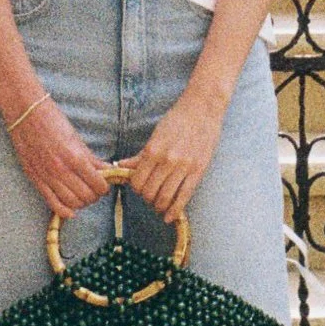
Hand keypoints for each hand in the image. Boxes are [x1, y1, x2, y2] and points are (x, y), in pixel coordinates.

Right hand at [6, 94, 109, 220]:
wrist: (25, 114)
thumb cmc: (52, 121)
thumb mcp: (76, 139)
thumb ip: (92, 159)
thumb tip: (108, 170)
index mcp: (75, 158)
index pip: (98, 185)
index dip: (105, 186)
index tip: (105, 183)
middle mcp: (61, 171)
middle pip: (87, 196)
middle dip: (95, 195)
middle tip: (95, 188)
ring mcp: (47, 177)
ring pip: (72, 203)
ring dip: (82, 202)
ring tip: (84, 194)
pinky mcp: (35, 179)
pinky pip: (53, 204)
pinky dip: (65, 211)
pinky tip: (72, 209)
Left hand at [123, 88, 226, 221]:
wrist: (203, 109)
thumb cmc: (177, 120)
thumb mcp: (155, 135)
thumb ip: (139, 155)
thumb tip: (121, 166)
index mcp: (153, 150)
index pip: (137, 181)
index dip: (135, 188)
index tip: (138, 188)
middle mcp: (167, 161)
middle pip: (149, 192)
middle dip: (146, 198)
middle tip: (149, 196)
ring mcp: (184, 167)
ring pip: (165, 198)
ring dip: (158, 205)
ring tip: (158, 205)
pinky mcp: (198, 171)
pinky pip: (184, 196)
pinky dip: (175, 210)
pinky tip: (170, 216)